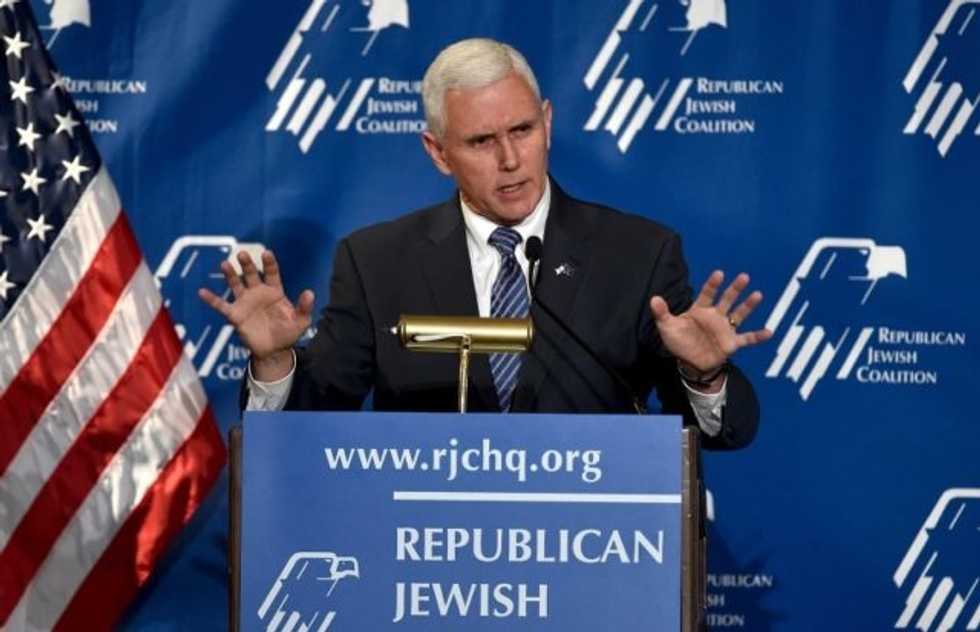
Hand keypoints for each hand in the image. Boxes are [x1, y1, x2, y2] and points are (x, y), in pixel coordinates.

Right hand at [198, 250, 313, 379]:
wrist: (274, 351)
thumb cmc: (288, 333)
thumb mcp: (301, 321)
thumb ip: (304, 307)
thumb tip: (310, 292)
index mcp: (275, 292)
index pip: (272, 273)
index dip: (269, 263)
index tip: (266, 253)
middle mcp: (258, 293)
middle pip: (252, 274)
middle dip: (248, 264)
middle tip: (242, 254)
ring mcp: (245, 303)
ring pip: (236, 284)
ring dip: (230, 275)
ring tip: (224, 264)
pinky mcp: (235, 315)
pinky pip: (221, 306)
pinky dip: (212, 299)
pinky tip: (202, 292)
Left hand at [649, 270, 771, 377]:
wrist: (690, 362)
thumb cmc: (679, 342)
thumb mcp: (667, 327)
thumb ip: (662, 313)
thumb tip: (654, 298)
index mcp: (700, 310)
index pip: (707, 294)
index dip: (713, 285)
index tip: (719, 274)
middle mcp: (715, 316)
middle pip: (727, 299)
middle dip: (735, 289)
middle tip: (744, 277)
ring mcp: (725, 329)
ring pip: (739, 314)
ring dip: (748, 306)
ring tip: (757, 295)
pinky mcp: (732, 343)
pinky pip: (747, 338)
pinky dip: (757, 336)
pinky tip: (769, 332)